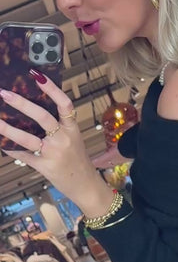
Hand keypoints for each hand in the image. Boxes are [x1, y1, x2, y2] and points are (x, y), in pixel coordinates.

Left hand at [0, 72, 101, 207]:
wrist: (85, 186)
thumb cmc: (77, 160)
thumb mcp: (73, 140)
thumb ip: (58, 126)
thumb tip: (31, 109)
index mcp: (72, 129)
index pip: (64, 104)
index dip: (52, 89)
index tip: (37, 76)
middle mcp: (64, 139)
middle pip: (42, 117)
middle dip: (22, 104)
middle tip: (4, 93)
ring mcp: (54, 153)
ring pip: (28, 139)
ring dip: (8, 129)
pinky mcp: (45, 167)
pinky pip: (24, 156)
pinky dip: (11, 150)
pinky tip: (2, 144)